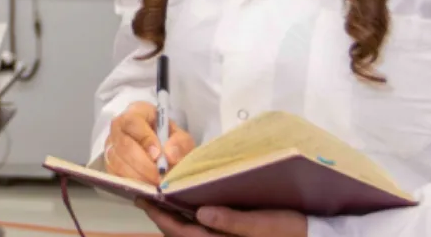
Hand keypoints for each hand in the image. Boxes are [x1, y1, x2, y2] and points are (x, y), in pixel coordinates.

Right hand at [104, 101, 195, 183]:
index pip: (132, 122)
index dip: (145, 139)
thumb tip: (170, 156)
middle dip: (143, 164)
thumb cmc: (168, 140)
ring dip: (138, 177)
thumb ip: (180, 144)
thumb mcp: (180, 137)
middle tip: (160, 177)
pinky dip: (131, 184)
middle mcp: (118, 129)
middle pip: (123, 145)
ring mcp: (111, 148)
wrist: (160, 151)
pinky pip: (115, 176)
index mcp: (135, 113)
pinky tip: (146, 188)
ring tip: (156, 185)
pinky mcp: (109, 166)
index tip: (159, 155)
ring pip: (117, 163)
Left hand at [137, 201, 306, 236]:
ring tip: (163, 200)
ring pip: (191, 233)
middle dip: (162, 217)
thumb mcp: (263, 224)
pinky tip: (191, 207)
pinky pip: (203, 232)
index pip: (180, 232)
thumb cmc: (288, 230)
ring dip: (175, 219)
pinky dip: (191, 220)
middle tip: (146, 196)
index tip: (142, 199)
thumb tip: (200, 213)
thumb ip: (231, 221)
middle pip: (181, 234)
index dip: (159, 216)